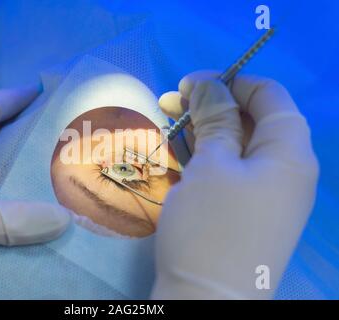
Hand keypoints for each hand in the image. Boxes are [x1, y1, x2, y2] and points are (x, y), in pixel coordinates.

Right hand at [152, 71, 318, 298]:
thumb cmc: (212, 227)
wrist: (207, 303)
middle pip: (252, 121)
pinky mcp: (246, 211)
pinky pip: (230, 171)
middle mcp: (286, 171)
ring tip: (168, 124)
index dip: (231, 82)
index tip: (190, 84)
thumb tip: (209, 84)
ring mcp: (266, 194)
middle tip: (170, 104)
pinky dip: (207, 157)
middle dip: (212, 106)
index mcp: (290, 153)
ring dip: (205, 131)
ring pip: (237, 147)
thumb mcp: (212, 165)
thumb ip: (215, 119)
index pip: (270, 96)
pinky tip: (179, 152)